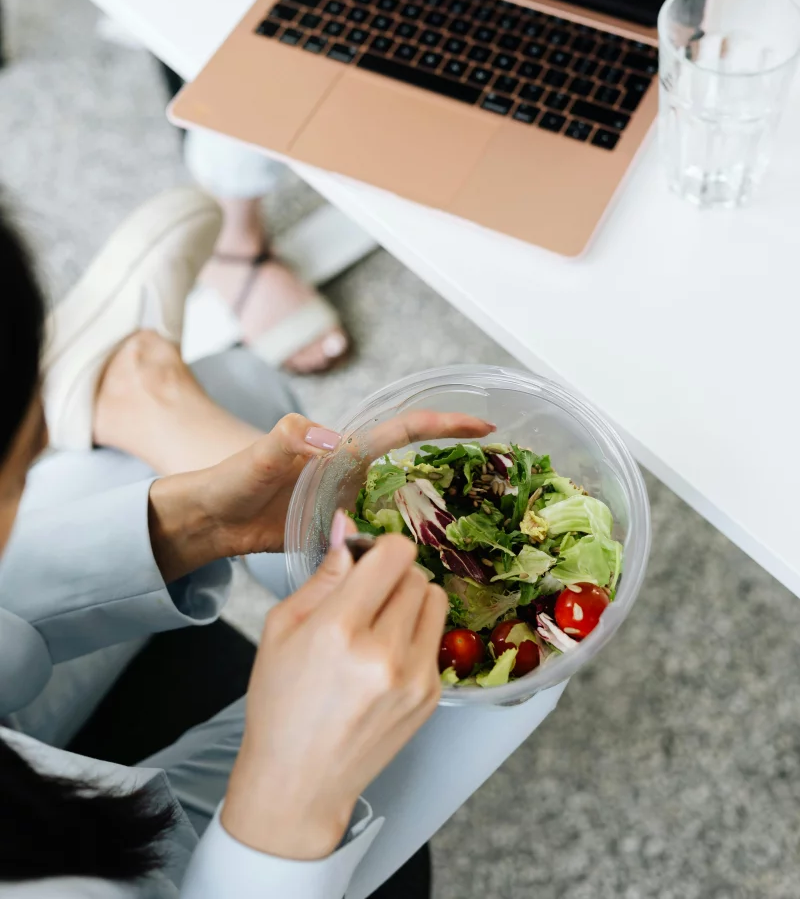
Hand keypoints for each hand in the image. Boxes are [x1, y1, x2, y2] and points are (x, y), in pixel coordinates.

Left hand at [148, 410, 493, 581]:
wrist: (205, 519)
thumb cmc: (228, 481)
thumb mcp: (255, 458)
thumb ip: (285, 441)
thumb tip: (329, 439)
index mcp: (341, 451)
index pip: (402, 431)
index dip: (444, 424)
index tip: (483, 425)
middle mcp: (351, 474)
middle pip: (415, 465)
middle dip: (457, 466)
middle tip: (500, 479)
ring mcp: (348, 505)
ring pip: (404, 504)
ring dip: (437, 512)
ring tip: (480, 529)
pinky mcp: (339, 534)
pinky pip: (382, 538)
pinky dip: (407, 548)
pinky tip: (426, 570)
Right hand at [222, 525, 448, 859]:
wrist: (299, 783)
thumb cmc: (280, 703)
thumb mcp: (281, 628)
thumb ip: (323, 575)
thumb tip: (348, 526)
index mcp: (339, 630)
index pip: (394, 555)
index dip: (381, 547)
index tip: (366, 558)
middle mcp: (383, 653)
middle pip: (416, 574)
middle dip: (392, 574)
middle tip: (366, 595)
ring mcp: (414, 677)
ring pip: (435, 600)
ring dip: (411, 599)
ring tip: (380, 622)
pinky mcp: (430, 696)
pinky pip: (436, 637)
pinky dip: (415, 634)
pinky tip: (385, 656)